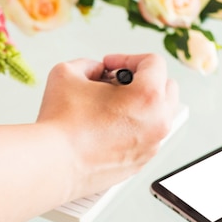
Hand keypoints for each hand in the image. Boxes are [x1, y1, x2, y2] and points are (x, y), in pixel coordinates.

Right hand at [36, 53, 178, 198]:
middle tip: (117, 84)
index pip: (153, 63)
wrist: (54, 164)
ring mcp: (150, 147)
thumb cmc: (61, 124)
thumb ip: (89, 65)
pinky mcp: (138, 164)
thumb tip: (96, 72)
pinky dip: (133, 131)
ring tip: (112, 107)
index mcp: (147, 97)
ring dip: (141, 107)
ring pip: (159, 118)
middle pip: (166, 89)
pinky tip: (108, 129)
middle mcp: (157, 123)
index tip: (111, 66)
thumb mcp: (67, 73)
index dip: (128, 58)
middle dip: (144, 81)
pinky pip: (145, 140)